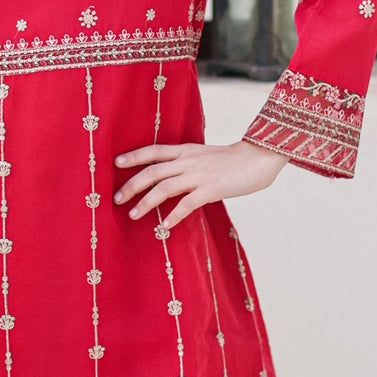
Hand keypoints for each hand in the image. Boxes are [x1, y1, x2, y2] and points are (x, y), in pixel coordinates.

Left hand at [114, 140, 286, 230]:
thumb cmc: (235, 160)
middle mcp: (189, 161)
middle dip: (132, 185)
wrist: (260, 156)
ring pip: (165, 187)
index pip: (154, 150)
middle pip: (153, 171)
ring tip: (133, 214)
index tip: (116, 162)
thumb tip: (174, 174)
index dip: (134, 156)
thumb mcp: (207, 156)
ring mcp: (200, 174)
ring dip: (146, 201)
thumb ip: (189, 163)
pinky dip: (174, 215)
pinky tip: (164, 226)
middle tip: (116, 198)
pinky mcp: (212, 188)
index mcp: (186, 150)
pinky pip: (188, 203)